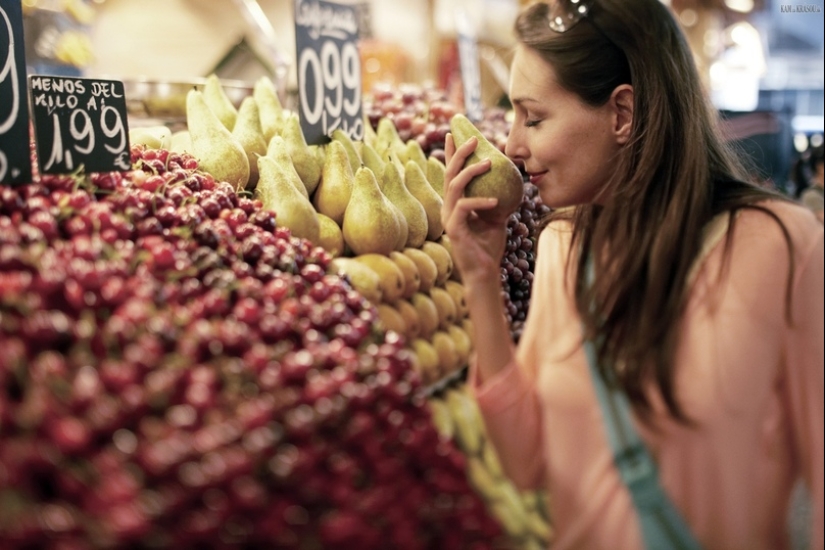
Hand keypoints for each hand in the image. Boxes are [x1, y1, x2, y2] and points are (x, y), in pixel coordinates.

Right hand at [441, 133, 507, 284]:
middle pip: (449, 174)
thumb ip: (497, 201)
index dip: (451, 154)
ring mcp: (449, 219)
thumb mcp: (497, 218)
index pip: (451, 174)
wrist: (484, 272)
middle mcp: (448, 209)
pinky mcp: (454, 229)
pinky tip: (496, 202)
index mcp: (455, 204)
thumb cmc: (489, 246)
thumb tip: (511, 182)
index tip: (453, 134)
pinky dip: (480, 202)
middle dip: (460, 153)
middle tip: (474, 139)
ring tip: (488, 162)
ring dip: (471, 171)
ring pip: (454, 186)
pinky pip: (464, 208)